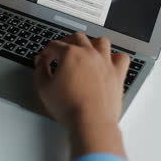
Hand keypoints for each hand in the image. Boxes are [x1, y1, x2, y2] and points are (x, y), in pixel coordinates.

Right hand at [34, 33, 129, 157]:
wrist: (91, 122)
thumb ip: (40, 70)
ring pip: (101, 42)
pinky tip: (108, 62)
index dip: (47, 51)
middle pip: (77, 38)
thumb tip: (40, 61)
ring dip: (91, 44)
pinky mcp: (117, 74)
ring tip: (86, 51)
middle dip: (67, 42)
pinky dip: (115, 57)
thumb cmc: (68, 106)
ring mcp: (105, 62)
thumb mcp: (44, 88)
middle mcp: (89, 53)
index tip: (45, 58)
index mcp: (70, 54)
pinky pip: (121, 57)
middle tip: (61, 50)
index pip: (55, 45)